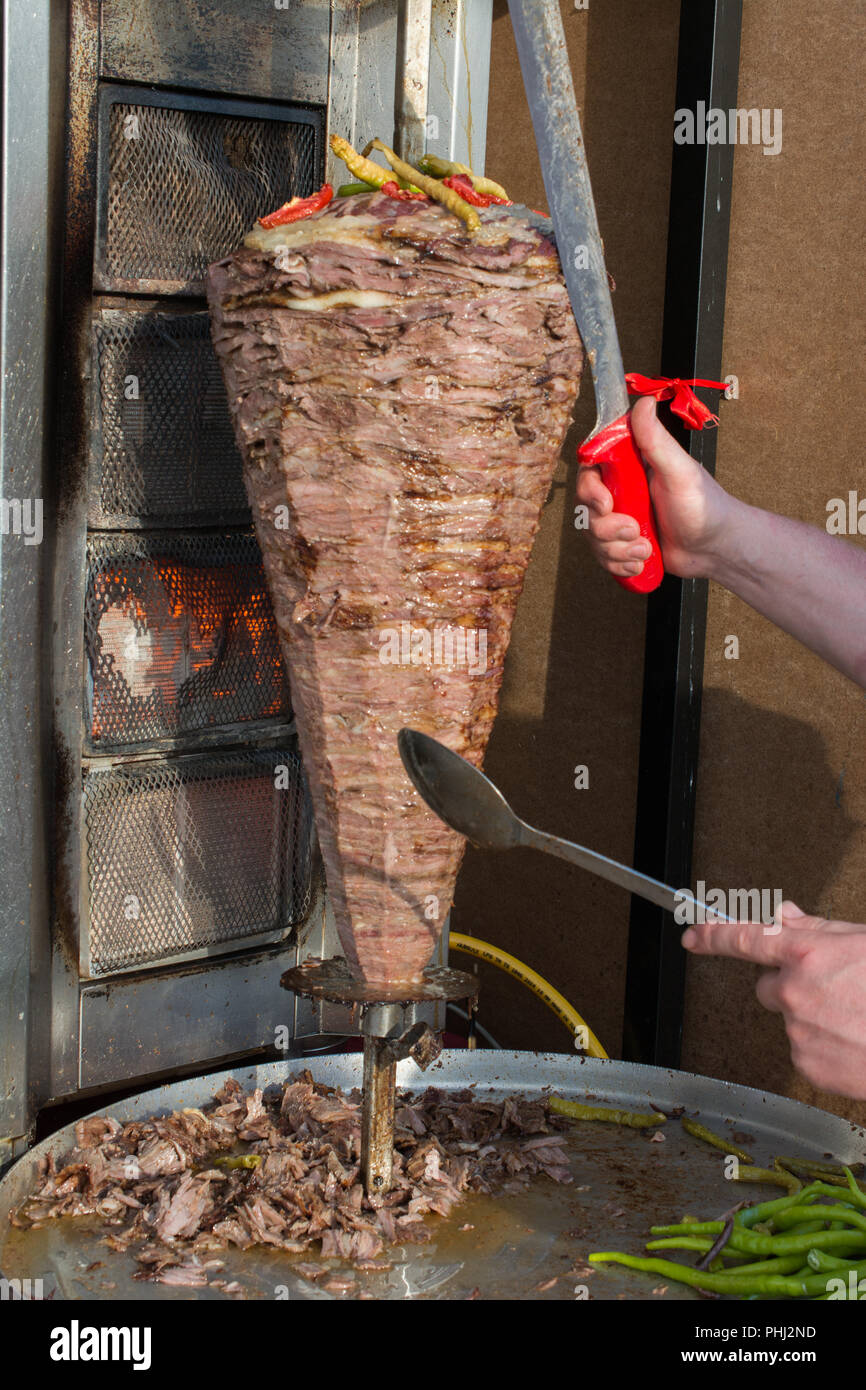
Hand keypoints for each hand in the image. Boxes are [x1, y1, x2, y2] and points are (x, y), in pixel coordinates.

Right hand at [576, 396, 736, 580]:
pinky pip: (603, 557)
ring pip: (593, 536)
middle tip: (635, 530)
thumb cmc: (704, 505)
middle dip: (606, 528)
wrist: (715, 549)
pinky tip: (642, 560)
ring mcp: (621, 519)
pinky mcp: (624, 544)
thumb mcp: (679, 471)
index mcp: (630, 467)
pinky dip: (621, 564)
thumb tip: (642, 403)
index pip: (590, 470)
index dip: (589, 489)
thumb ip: (656, 440)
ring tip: (645, 549)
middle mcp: (622, 491)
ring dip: (617, 549)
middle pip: (586, 508)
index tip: (606, 503)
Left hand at [683, 901, 865, 1098]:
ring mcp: (799, 1033)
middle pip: (768, 986)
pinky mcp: (808, 1067)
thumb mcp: (862, 941)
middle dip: (791, 985)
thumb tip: (783, 918)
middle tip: (835, 989)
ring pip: (789, 1019)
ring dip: (813, 1016)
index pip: (743, 938)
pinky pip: (804, 1049)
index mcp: (806, 955)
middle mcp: (794, 993)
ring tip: (855, 1016)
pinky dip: (824, 1046)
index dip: (712, 935)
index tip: (692, 935)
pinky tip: (854, 1040)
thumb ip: (816, 930)